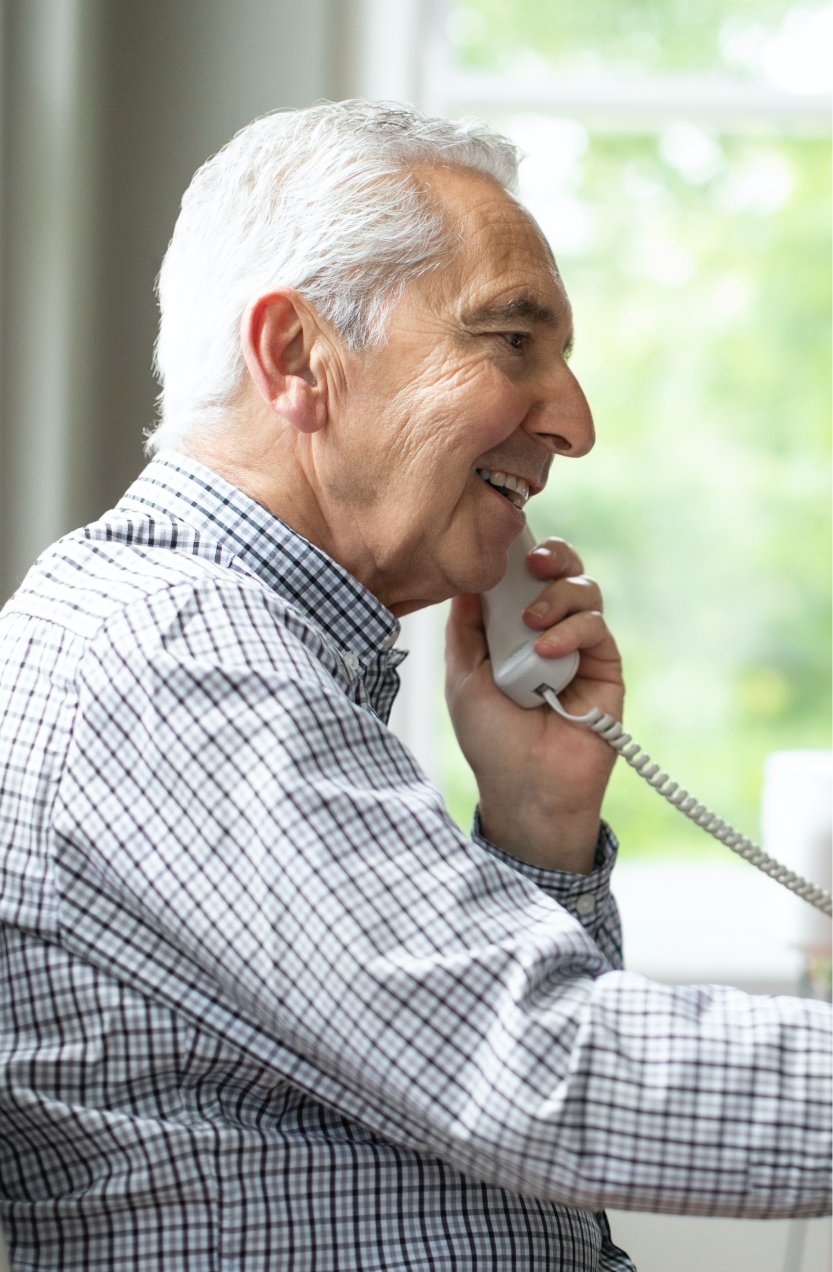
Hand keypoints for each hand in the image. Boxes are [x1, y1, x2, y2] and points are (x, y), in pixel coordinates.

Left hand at [445, 537, 623, 872]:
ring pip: (584, 590)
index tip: (505, 546)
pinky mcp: (606, 666)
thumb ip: (466, 628)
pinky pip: (596, 626)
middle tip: (532, 564)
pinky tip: (548, 652)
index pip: (522, 577)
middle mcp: (549, 631)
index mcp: (513, 629)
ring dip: (557, 596)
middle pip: (561, 570)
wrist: (526, 787)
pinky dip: (571, 629)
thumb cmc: (491, 739)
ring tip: (533, 623)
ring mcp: (579, 647)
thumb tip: (468, 579)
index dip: (518, 556)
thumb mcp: (463, 677)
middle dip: (550, 556)